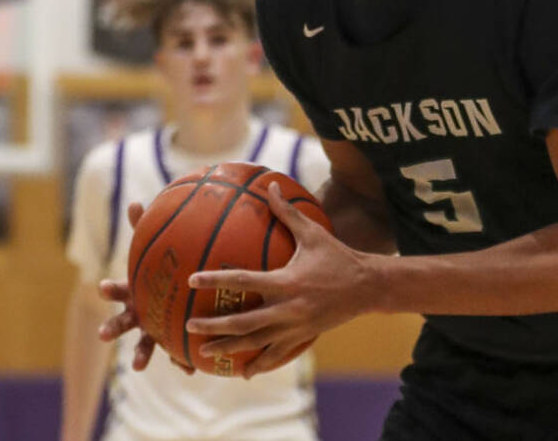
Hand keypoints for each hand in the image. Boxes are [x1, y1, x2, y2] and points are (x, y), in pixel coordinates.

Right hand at [97, 202, 193, 374]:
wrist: (172, 295)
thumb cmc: (160, 271)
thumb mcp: (153, 251)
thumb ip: (143, 229)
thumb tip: (133, 202)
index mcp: (133, 292)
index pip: (117, 289)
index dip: (109, 289)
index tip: (102, 287)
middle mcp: (137, 314)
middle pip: (120, 322)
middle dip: (111, 327)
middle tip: (103, 334)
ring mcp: (151, 330)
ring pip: (143, 345)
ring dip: (140, 355)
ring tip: (137, 366)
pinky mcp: (170, 341)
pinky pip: (174, 353)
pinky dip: (179, 361)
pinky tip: (189, 369)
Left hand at [185, 182, 373, 377]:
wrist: (368, 287)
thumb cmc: (338, 256)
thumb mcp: (314, 233)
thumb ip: (288, 212)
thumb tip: (271, 185)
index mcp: (287, 282)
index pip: (244, 281)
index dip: (216, 280)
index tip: (192, 280)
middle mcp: (288, 308)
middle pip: (243, 322)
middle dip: (214, 326)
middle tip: (189, 325)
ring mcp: (295, 327)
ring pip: (255, 343)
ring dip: (228, 348)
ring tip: (203, 352)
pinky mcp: (302, 337)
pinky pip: (276, 355)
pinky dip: (258, 364)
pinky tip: (243, 372)